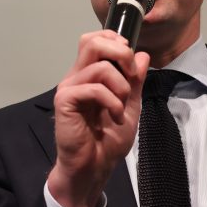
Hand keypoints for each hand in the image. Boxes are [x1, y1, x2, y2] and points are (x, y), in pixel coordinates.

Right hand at [48, 30, 149, 206]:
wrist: (94, 168)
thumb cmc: (107, 141)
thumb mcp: (130, 106)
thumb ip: (135, 81)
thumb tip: (142, 56)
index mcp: (89, 74)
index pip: (95, 39)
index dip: (115, 41)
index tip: (131, 63)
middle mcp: (76, 76)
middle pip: (92, 41)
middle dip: (121, 53)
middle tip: (131, 75)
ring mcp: (69, 88)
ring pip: (99, 65)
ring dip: (121, 85)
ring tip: (122, 107)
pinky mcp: (65, 101)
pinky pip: (93, 88)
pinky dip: (112, 101)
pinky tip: (115, 116)